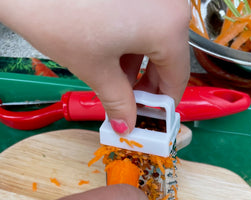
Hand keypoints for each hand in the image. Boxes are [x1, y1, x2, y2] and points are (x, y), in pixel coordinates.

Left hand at [0, 0, 189, 132]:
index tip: (151, 116)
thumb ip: (118, 102)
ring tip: (116, 82)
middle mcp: (170, 4)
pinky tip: (114, 56)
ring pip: (157, 38)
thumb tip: (127, 123)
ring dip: (139, 65)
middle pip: (169, 56)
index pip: (178, 77)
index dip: (163, 104)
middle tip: (131, 104)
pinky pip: (145, 20)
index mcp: (168, 26)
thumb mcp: (96, 69)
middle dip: (149, 85)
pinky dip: (133, 42)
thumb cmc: (59, 13)